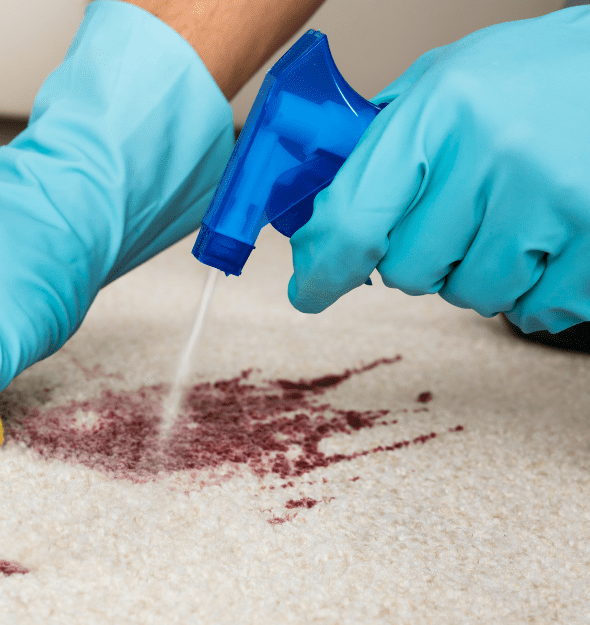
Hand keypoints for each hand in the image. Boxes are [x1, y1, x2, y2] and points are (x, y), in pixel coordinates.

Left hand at [287, 7, 589, 333]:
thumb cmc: (539, 75)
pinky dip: (537, 290)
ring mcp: (553, 198)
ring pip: (473, 295)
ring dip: (481, 273)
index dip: (322, 269)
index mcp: (441, 110)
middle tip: (460, 214)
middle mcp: (495, 153)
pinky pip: (537, 309)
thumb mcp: (450, 81)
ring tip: (513, 217)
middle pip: (409, 271)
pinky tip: (549, 240)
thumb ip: (386, 141)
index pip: (353, 222)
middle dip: (422, 256)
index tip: (310, 290)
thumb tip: (325, 217)